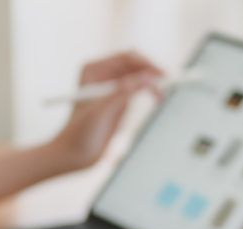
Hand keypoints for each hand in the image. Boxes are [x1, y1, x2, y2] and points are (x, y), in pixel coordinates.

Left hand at [51, 52, 162, 171]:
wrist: (73, 156)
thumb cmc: (79, 133)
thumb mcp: (103, 110)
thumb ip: (124, 92)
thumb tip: (148, 78)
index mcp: (93, 70)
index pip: (126, 59)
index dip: (145, 64)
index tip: (161, 75)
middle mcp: (102, 76)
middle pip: (134, 66)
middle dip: (151, 73)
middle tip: (168, 83)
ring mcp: (111, 89)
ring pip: (138, 78)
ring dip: (152, 83)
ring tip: (162, 95)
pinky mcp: (118, 103)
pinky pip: (138, 91)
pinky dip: (149, 92)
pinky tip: (157, 98)